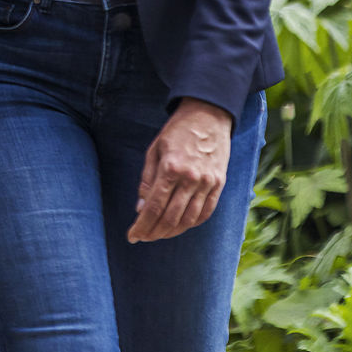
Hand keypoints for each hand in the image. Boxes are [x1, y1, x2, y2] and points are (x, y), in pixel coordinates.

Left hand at [127, 98, 232, 242]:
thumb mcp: (154, 150)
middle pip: (170, 218)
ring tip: (158, 234)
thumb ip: (147, 180)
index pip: (154, 207)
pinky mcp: (219, 184)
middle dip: (153, 232)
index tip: (132, 236)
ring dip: (171, 232)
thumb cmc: (176, 131)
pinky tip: (180, 226)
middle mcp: (191, 178)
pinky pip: (205, 212)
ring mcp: (207, 182)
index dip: (141, 226)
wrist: (208, 115)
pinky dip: (191, 224)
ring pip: (188, 220)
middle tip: (143, 237)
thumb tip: (141, 209)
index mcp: (171, 168)